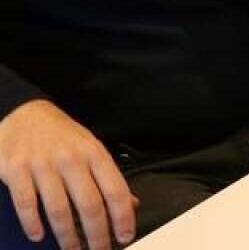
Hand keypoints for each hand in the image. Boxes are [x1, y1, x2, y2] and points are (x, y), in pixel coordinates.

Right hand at [0, 100, 134, 249]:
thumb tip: (131, 204)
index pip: (115, 190)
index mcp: (94, 154)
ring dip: (67, 235)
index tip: (125, 236)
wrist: (24, 113)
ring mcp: (42, 164)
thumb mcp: (90, 148)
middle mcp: (71, 159)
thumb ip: (107, 177)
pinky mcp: (16, 169)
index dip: (123, 217)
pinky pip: (27, 203)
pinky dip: (33, 223)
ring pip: (59, 209)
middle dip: (97, 234)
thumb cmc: (61, 135)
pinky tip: (39, 235)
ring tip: (73, 248)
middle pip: (89, 205)